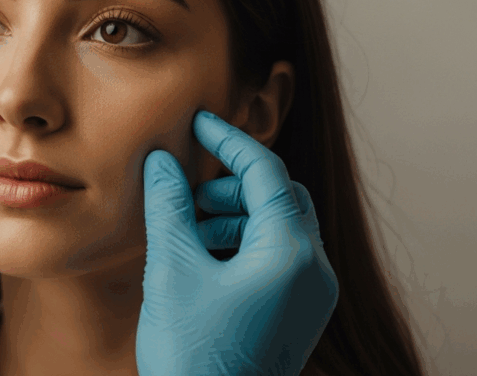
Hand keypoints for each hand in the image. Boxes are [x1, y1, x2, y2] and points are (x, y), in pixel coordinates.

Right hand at [136, 110, 338, 375]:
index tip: (198, 123)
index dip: (229, 141)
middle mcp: (314, 272)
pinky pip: (278, 259)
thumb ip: (168, 206)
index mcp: (291, 254)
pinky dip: (242, 244)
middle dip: (233, 184)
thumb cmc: (193, 354)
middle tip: (189, 187)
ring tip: (187, 226)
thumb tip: (162, 159)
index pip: (267, 172)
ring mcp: (310, 297)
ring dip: (234, 215)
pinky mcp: (296, 314)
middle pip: (281, 198)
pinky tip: (201, 257)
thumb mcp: (172, 270)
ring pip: (280, 228)